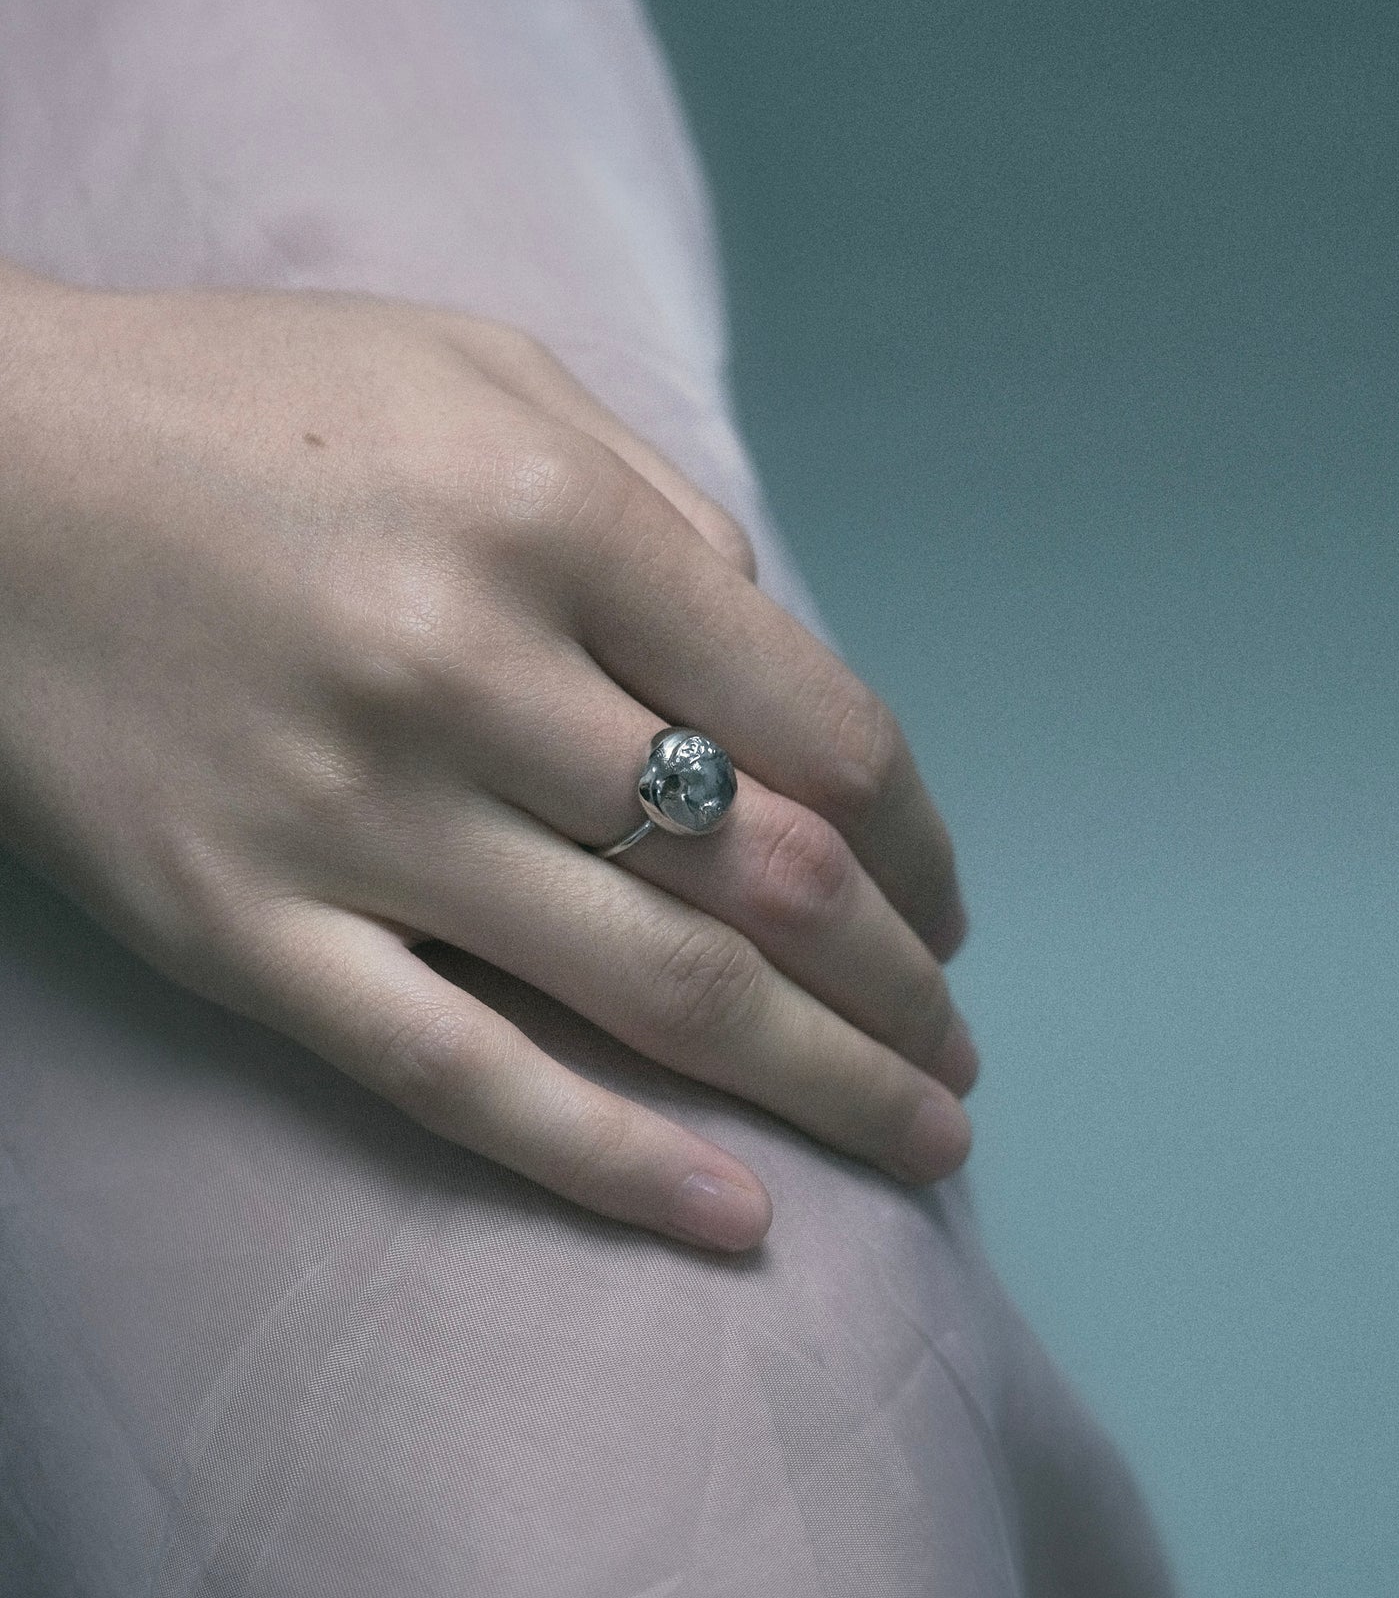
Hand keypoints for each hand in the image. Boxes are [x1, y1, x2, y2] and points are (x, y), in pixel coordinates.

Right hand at [0, 269, 974, 1250]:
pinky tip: (738, 1221)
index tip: (942, 905)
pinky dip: (615, 1163)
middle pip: (770, 875)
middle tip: (956, 1054)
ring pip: (654, 991)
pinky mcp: (244, 931)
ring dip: (824, 1082)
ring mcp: (354, 818)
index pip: (820, 725)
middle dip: (898, 988)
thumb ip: (654, 508)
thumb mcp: (480, 376)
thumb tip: (779, 658)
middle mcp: (471, 673)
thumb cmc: (244, 408)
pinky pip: (460, 1077)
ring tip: (920, 1140)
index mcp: (552, 522)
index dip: (917, 843)